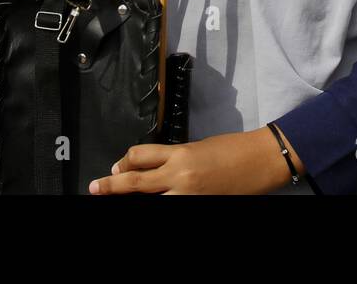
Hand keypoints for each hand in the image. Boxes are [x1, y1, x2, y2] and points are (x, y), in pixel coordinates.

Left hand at [89, 128, 300, 194]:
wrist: (261, 160)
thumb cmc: (233, 150)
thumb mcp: (197, 147)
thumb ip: (174, 157)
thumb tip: (151, 168)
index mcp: (181, 154)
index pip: (139, 157)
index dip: (122, 163)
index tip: (116, 168)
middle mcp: (181, 176)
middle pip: (136, 183)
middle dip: (112, 187)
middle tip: (95, 188)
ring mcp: (190, 195)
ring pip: (150, 202)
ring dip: (134, 200)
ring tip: (120, 198)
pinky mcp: (200, 206)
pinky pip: (172, 207)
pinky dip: (161, 206)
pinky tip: (156, 202)